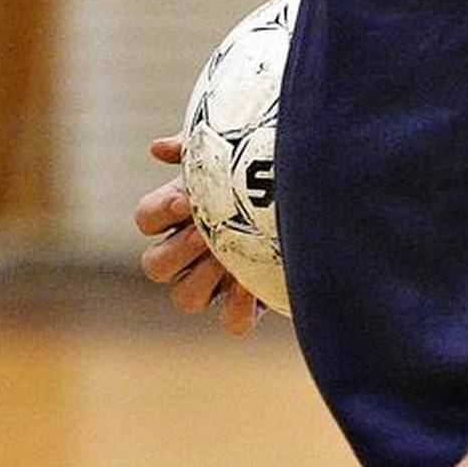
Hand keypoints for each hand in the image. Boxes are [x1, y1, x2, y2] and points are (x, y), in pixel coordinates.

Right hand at [134, 134, 266, 336]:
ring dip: (202, 280)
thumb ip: (194, 145)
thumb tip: (157, 150)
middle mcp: (192, 252)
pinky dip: (239, 306)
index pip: (146, 219)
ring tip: (231, 258)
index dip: (159, 213)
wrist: (321, 190)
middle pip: (154, 266)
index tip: (185, 200)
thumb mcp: (232, 144)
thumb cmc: (268, 161)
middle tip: (206, 234)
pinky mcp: (251, 303)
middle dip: (177, 251)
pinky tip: (255, 280)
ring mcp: (219, 281)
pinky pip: (231, 322)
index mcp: (182, 213)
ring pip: (184, 298)